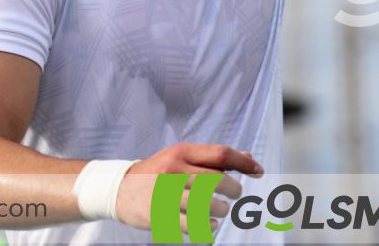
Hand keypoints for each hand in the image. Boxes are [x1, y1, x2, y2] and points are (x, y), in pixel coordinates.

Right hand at [114, 143, 262, 230]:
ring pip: (206, 203)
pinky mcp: (158, 215)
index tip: (259, 171)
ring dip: (221, 209)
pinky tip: (212, 224)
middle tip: (235, 194)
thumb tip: (249, 158)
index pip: (220, 154)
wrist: (119, 188)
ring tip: (221, 210)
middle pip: (216, 180)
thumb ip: (213, 158)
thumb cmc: (159, 171)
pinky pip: (192, 224)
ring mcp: (164, 193)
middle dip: (233, 189)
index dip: (244, 163)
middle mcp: (173, 170)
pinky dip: (208, 226)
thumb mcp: (182, 156)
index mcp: (181, 152)